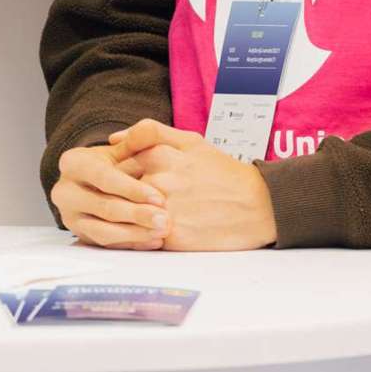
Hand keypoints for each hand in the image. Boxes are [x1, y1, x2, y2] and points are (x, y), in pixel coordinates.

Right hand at [50, 142, 169, 249]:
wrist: (98, 182)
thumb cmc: (116, 162)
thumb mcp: (122, 147)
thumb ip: (136, 139)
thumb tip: (143, 131)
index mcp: (72, 163)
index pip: (104, 178)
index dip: (132, 189)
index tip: (159, 198)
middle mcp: (64, 191)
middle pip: (104, 207)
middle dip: (137, 215)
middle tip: (165, 220)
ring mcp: (69, 216)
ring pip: (103, 232)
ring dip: (135, 234)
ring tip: (161, 233)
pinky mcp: (80, 235)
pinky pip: (106, 245)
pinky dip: (131, 244)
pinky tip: (153, 241)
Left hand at [110, 119, 276, 250]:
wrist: (259, 205)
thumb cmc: (223, 172)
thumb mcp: (191, 142)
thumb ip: (151, 133)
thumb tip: (114, 140)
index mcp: (159, 155)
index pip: (113, 162)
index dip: (111, 172)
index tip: (117, 179)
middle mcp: (157, 181)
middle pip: (114, 189)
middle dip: (113, 195)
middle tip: (118, 200)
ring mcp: (163, 209)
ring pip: (123, 214)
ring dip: (121, 217)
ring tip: (132, 218)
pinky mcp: (171, 236)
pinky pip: (137, 238)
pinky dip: (134, 238)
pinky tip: (142, 234)